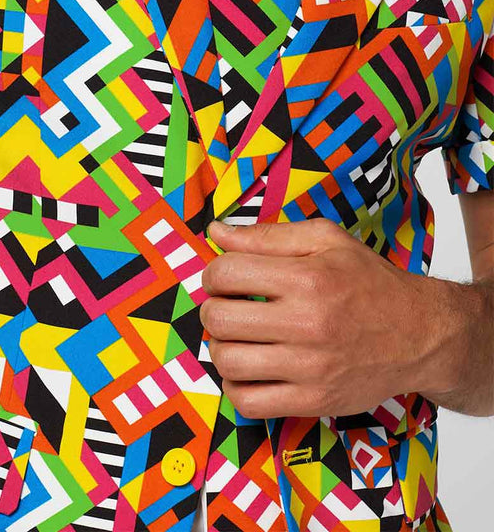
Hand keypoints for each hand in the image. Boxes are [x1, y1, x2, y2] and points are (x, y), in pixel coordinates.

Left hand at [199, 217, 453, 419]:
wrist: (421, 333)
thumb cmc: (370, 281)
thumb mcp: (326, 240)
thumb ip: (267, 235)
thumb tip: (215, 232)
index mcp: (307, 277)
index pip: (227, 273)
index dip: (214, 273)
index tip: (224, 277)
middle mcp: (307, 323)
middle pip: (220, 319)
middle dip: (212, 309)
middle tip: (226, 306)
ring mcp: (310, 367)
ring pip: (228, 362)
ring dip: (220, 347)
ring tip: (237, 337)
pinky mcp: (314, 400)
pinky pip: (249, 402)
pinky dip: (235, 386)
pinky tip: (248, 369)